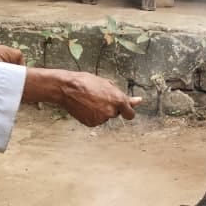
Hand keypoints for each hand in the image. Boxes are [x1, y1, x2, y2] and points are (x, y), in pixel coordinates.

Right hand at [22, 68, 140, 125]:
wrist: (67, 88)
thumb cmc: (87, 82)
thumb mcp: (108, 84)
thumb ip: (124, 95)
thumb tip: (139, 101)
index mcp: (118, 100)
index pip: (130, 114)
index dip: (127, 111)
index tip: (125, 110)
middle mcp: (111, 112)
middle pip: (115, 113)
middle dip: (110, 107)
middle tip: (99, 97)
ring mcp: (100, 119)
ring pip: (104, 116)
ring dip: (100, 110)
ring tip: (89, 99)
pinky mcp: (91, 123)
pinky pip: (95, 120)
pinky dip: (91, 115)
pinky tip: (85, 106)